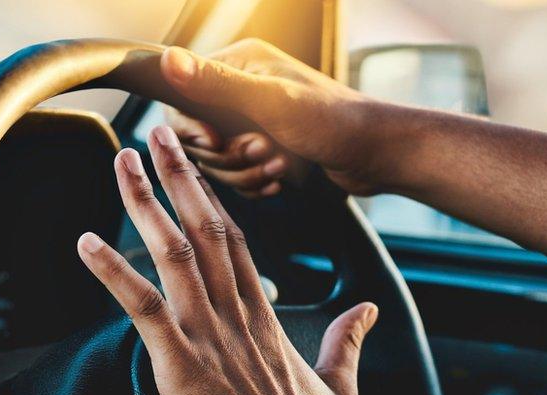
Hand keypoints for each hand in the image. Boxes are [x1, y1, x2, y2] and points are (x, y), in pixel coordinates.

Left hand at [76, 125, 377, 394]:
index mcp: (264, 319)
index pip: (235, 243)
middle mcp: (236, 314)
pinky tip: (86, 243)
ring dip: (143, 203)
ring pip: (173, 252)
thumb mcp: (340, 387)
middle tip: (155, 134)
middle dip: (177, 175)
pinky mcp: (183, 364)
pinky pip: (142, 306)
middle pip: (204, 228)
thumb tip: (369, 314)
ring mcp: (209, 335)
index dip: (210, 200)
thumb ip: (348, 343)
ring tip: (122, 162)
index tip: (193, 168)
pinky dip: (112, 272)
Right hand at [160, 39, 387, 196]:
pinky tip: (279, 179)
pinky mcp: (264, 148)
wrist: (377, 155)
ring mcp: (253, 121)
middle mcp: (241, 89)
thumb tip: (169, 60)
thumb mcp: (271, 103)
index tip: (214, 141)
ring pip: (217, 160)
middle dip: (227, 154)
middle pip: (197, 135)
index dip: (191, 127)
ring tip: (278, 166)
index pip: (181, 96)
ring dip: (244, 171)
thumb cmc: (333, 122)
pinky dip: (254, 182)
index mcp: (239, 64)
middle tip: (263, 151)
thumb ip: (218, 83)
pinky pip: (237, 175)